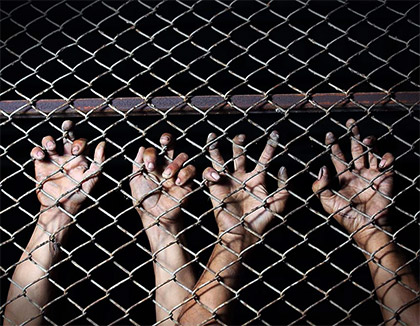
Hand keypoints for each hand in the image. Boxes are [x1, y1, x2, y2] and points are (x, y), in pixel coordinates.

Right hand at [31, 120, 104, 216]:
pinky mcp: (41, 164)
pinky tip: (40, 155)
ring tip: (51, 146)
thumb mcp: (92, 178)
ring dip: (49, 140)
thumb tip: (103, 144)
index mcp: (80, 157)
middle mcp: (67, 154)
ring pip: (49, 141)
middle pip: (66, 135)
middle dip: (67, 127)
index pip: (81, 141)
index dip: (79, 142)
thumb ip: (98, 162)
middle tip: (67, 125)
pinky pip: (37, 152)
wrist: (62, 207)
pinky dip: (36, 150)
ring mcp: (53, 158)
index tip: (76, 151)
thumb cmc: (80, 194)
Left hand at [129, 133, 195, 233]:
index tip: (148, 166)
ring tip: (167, 176)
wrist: (156, 216)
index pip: (154, 150)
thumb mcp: (135, 181)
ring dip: (175, 164)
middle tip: (164, 140)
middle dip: (168, 139)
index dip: (151, 154)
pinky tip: (177, 183)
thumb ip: (137, 164)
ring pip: (183, 156)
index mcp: (154, 164)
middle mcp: (167, 165)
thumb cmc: (144, 201)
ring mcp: (178, 172)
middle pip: (171, 145)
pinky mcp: (188, 181)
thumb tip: (141, 147)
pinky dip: (185, 174)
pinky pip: (191, 170)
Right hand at [203, 131, 287, 243]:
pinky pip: (209, 173)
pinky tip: (217, 175)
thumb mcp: (277, 205)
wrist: (241, 234)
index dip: (269, 147)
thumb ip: (283, 187)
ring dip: (216, 148)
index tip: (275, 134)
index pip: (263, 159)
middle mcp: (241, 178)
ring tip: (214, 137)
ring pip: (220, 160)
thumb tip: (282, 168)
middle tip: (241, 136)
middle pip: (239, 155)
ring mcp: (227, 181)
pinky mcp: (214, 187)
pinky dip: (209, 170)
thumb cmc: (259, 222)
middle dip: (238, 144)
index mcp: (256, 180)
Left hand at [312, 119, 393, 244]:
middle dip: (353, 135)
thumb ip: (320, 186)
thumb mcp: (327, 201)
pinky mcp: (385, 178)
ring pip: (371, 152)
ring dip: (370, 143)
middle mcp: (357, 173)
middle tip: (350, 123)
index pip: (338, 157)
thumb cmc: (346, 216)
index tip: (329, 134)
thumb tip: (321, 168)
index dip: (334, 145)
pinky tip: (381, 159)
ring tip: (367, 138)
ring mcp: (372, 174)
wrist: (367, 227)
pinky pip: (387, 162)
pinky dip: (386, 157)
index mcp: (343, 177)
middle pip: (355, 149)